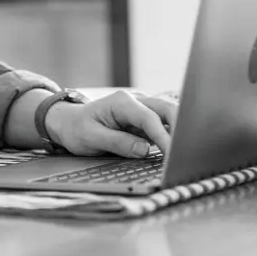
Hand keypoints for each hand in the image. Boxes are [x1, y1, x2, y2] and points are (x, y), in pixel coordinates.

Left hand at [45, 90, 176, 157]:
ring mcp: (141, 110)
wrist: (69, 123)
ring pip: (169, 115)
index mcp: (122, 102)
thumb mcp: (91, 138)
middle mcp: (135, 102)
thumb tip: (144, 149)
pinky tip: (177, 149)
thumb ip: (118, 142)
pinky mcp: (144, 121)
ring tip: (186, 150)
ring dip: (179, 130)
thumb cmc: (77, 129)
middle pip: (167, 109)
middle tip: (188, 150)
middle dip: (181, 127)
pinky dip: (172, 135)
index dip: (164, 136)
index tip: (172, 153)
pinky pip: (163, 125)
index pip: (150, 118)